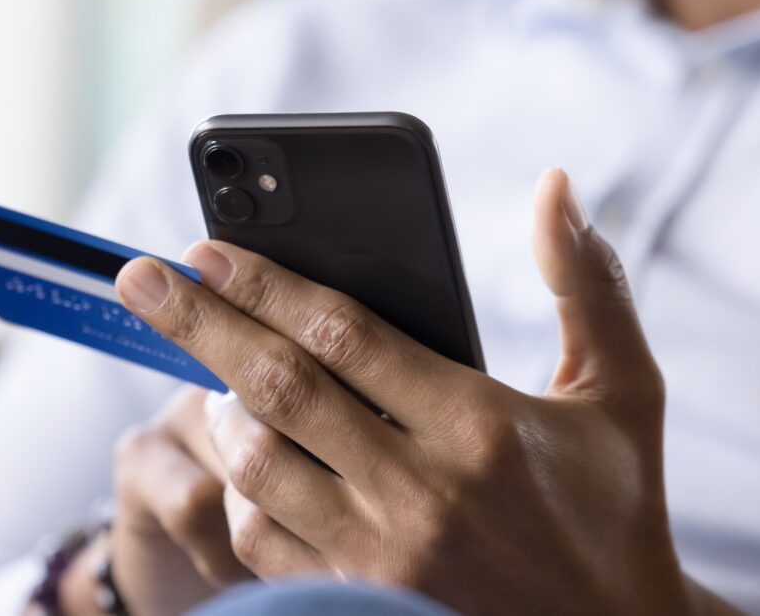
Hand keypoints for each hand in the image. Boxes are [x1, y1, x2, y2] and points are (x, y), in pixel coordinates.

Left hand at [116, 169, 739, 614]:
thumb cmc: (616, 503)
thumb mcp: (623, 389)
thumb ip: (586, 282)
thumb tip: (555, 185)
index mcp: (479, 423)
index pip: (343, 333)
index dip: (266, 282)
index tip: (207, 247)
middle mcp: (421, 491)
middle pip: (277, 388)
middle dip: (197, 323)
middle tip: (136, 277)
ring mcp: (383, 556)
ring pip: (256, 465)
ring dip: (217, 407)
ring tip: (207, 367)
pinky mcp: (361, 601)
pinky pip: (261, 540)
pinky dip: (238, 486)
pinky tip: (242, 449)